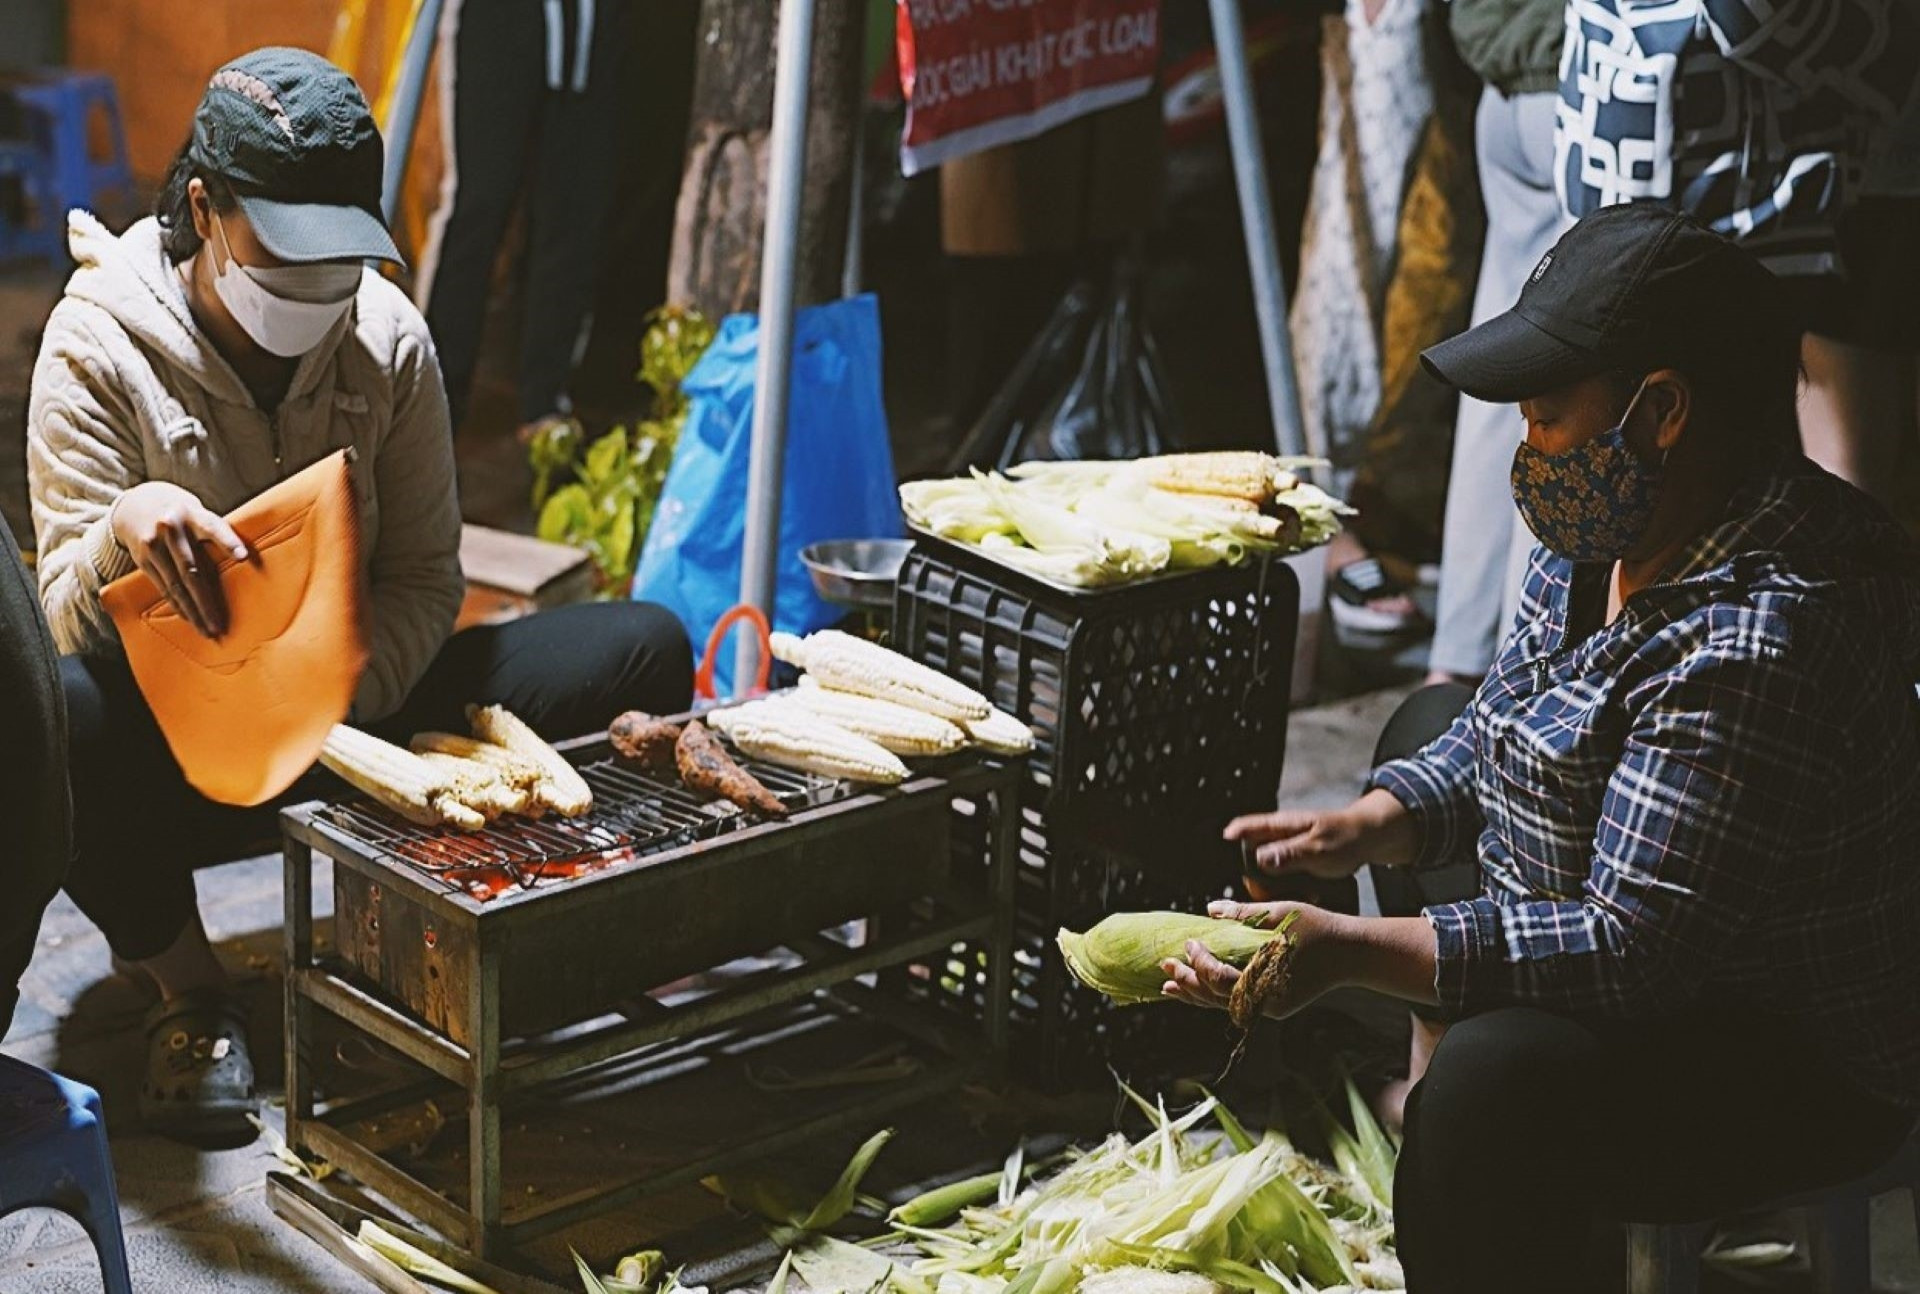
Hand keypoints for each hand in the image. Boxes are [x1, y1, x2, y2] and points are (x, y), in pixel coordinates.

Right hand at [110, 482, 247, 638]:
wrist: (137, 504)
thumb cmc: (184, 514)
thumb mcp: (199, 514)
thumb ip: (216, 534)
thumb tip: (246, 564)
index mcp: (193, 514)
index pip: (213, 527)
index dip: (228, 542)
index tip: (243, 557)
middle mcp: (171, 528)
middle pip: (192, 569)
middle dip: (207, 601)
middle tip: (220, 626)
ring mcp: (153, 544)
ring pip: (176, 584)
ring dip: (193, 611)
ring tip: (208, 630)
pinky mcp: (142, 559)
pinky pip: (163, 587)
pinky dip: (177, 604)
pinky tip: (190, 619)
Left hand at [1159, 900, 1346, 1020]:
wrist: (1351, 952)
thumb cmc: (1318, 929)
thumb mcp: (1280, 914)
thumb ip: (1242, 915)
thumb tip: (1209, 908)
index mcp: (1265, 981)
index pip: (1219, 978)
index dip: (1199, 961)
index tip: (1190, 942)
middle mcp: (1265, 1002)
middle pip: (1215, 997)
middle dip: (1186, 981)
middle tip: (1164, 965)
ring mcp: (1270, 1007)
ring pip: (1222, 1005)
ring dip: (1194, 994)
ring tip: (1169, 986)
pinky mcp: (1274, 1006)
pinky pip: (1236, 1003)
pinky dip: (1214, 996)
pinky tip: (1197, 989)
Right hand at [1224, 788, 1414, 879]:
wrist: (1370, 839)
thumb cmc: (1345, 838)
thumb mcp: (1318, 849)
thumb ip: (1289, 854)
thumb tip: (1261, 859)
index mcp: (1283, 825)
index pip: (1249, 826)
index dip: (1233, 835)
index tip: (1223, 847)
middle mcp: (1282, 834)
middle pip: (1253, 852)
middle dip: (1255, 873)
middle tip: (1261, 891)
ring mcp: (1291, 846)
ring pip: (1270, 867)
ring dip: (1276, 884)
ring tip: (1291, 896)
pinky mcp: (1300, 858)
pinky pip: (1287, 875)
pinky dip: (1292, 886)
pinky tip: (1307, 894)